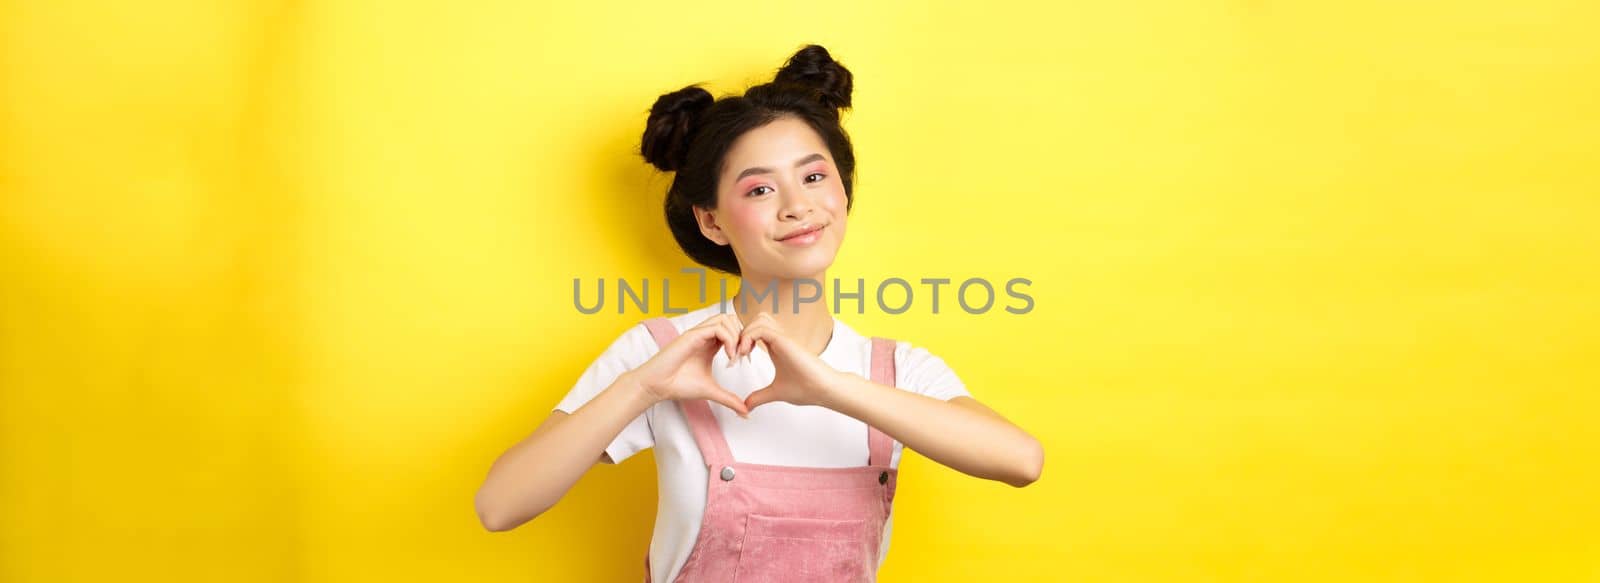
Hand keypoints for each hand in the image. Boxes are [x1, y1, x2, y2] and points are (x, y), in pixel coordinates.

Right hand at [627, 314, 749, 417]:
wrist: (657, 386)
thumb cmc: (679, 385)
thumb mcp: (711, 391)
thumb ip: (729, 399)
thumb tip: (746, 412)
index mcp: (709, 344)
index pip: (732, 329)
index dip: (743, 341)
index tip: (744, 359)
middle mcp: (704, 335)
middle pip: (730, 319)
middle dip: (742, 334)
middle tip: (742, 355)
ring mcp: (698, 333)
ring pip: (725, 318)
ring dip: (736, 335)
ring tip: (735, 356)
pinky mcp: (692, 335)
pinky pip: (717, 327)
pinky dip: (728, 340)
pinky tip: (728, 357)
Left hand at [736, 313, 846, 411]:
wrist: (824, 389)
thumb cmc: (807, 389)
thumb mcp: (776, 393)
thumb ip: (759, 397)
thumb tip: (746, 406)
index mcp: (777, 348)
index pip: (756, 331)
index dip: (742, 341)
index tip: (735, 360)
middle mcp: (779, 340)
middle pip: (757, 320)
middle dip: (741, 333)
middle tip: (735, 353)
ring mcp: (783, 338)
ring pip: (759, 319)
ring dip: (745, 332)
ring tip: (741, 352)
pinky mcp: (784, 341)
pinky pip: (761, 328)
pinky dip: (748, 337)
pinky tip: (745, 353)